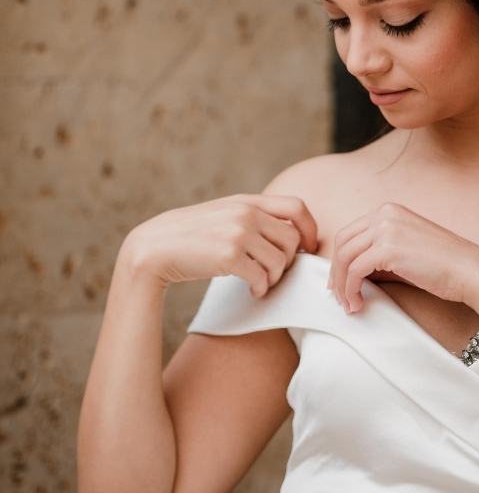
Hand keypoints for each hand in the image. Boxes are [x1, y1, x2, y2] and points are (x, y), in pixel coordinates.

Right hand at [122, 193, 318, 297]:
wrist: (155, 247)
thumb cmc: (193, 235)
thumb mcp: (225, 213)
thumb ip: (254, 216)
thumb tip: (291, 234)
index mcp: (247, 201)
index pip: (297, 206)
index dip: (310, 229)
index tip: (308, 248)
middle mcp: (246, 213)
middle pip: (292, 239)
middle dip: (289, 261)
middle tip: (275, 273)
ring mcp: (238, 233)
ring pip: (280, 261)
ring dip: (274, 278)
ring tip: (261, 283)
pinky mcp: (229, 256)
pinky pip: (262, 277)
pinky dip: (261, 289)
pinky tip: (253, 291)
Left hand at [326, 202, 478, 313]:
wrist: (470, 270)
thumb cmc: (445, 266)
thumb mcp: (407, 250)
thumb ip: (380, 254)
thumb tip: (354, 273)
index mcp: (390, 211)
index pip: (351, 233)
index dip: (340, 260)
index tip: (339, 282)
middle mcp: (385, 214)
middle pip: (343, 242)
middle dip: (336, 272)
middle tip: (338, 296)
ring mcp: (386, 229)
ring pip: (345, 257)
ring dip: (341, 285)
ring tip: (348, 305)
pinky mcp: (387, 248)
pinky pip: (355, 271)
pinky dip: (351, 290)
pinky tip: (358, 304)